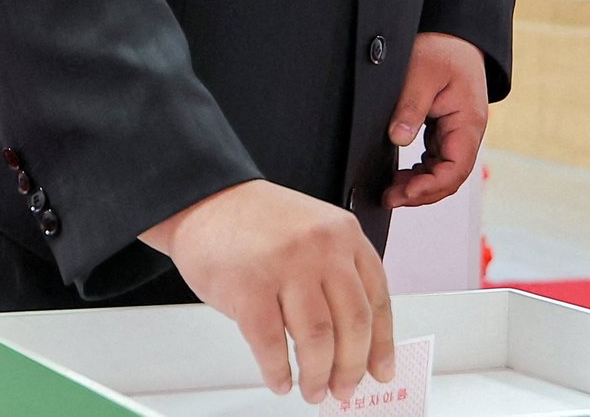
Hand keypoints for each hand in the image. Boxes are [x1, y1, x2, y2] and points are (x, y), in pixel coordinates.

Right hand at [138, 180, 394, 404]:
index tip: (381, 370)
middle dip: (351, 367)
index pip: (377, 297)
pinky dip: (278, 372)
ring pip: (318, 340)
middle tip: (344, 390)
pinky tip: (279, 379)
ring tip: (312, 390)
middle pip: (353, 324)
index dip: (382, 343)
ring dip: (317, 376)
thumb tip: (357, 338)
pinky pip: (272, 346)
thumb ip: (338, 273)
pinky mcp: (250, 289)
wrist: (206, 199)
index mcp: (343, 234)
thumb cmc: (258, 221)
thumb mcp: (314, 230)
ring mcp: (286, 267)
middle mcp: (321, 248)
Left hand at [383, 32, 487, 207]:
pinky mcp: (446, 128)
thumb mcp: (422, 73)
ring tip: (391, 190)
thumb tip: (398, 138)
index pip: (456, 169)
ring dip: (420, 184)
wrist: (454, 34)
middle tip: (390, 197)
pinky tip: (402, 174)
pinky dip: (420, 171)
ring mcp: (457, 131)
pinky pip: (436, 159)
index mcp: (468, 122)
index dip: (431, 186)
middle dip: (421, 192)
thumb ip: (411, 107)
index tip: (405, 192)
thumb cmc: (443, 49)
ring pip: (443, 171)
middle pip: (450, 176)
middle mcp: (466, 132)